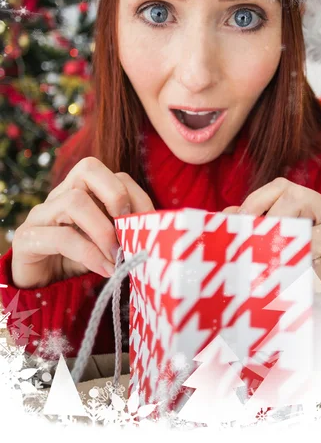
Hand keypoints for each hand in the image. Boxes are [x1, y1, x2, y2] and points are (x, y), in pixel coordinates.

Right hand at [11, 157, 154, 288]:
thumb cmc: (80, 261)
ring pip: (73, 200)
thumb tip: (158, 233)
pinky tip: (104, 269)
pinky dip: (88, 254)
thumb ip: (127, 232)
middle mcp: (61, 195)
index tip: (149, 226)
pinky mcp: (27, 239)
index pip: (115, 175)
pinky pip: (60, 237)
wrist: (41, 288)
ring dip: (103, 230)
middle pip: (88, 168)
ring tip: (117, 256)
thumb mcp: (108, 242)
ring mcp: (41, 215)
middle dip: (116, 195)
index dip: (137, 197)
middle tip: (129, 228)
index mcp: (84, 191)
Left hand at [222, 177, 320, 320]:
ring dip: (289, 260)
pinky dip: (310, 281)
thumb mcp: (282, 249)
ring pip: (313, 236)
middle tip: (252, 254)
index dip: (255, 203)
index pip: (282, 187)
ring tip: (272, 278)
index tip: (238, 227)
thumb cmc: (310, 270)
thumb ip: (257, 231)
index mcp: (314, 202)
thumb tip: (226, 216)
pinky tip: (300, 290)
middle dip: (270, 228)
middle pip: (296, 200)